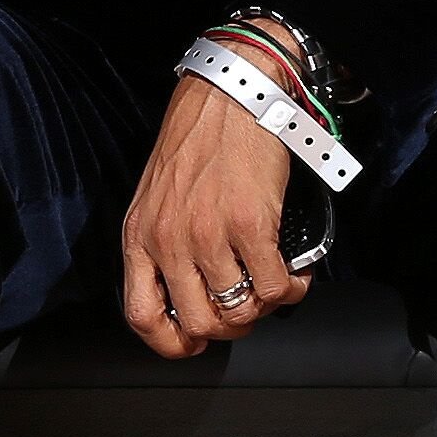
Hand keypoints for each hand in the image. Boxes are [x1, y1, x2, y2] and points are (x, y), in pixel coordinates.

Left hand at [119, 72, 307, 359]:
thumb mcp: (158, 194)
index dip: (171, 344)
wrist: (231, 92)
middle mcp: (168, 240)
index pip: (142, 315)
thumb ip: (164, 241)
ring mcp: (208, 234)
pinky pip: (274, 286)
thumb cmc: (198, 137)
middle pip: (198, 324)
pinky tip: (296, 275)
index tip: (194, 343)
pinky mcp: (249, 224)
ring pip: (239, 310)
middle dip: (230, 328)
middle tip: (248, 310)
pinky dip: (291, 290)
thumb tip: (192, 288)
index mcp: (140, 235)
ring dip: (264, 308)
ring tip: (275, 289)